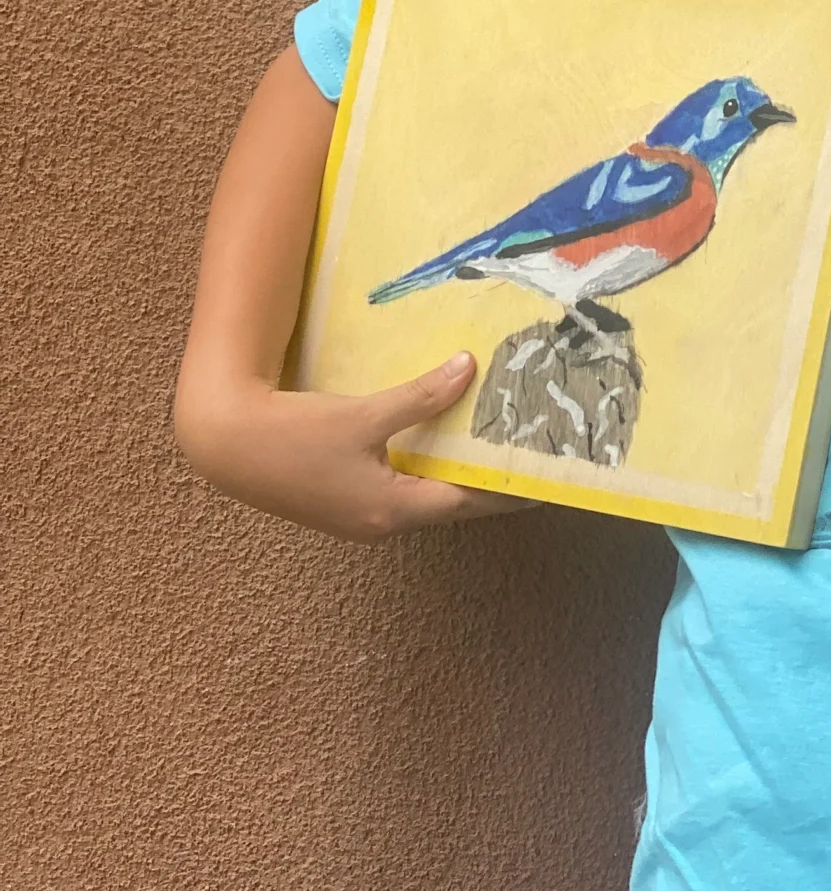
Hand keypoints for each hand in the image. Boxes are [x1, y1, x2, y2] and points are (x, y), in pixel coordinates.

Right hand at [175, 352, 531, 543]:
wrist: (223, 443)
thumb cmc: (293, 435)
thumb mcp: (363, 414)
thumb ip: (420, 396)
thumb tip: (468, 368)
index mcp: (391, 510)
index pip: (468, 502)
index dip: (508, 486)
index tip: (546, 474)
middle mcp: (380, 522)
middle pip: (449, 502)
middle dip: (488, 481)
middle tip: (526, 454)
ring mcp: (358, 516)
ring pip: (423, 495)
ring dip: (455, 472)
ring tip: (491, 446)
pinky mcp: (341, 502)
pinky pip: (398, 487)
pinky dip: (424, 467)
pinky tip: (437, 443)